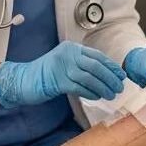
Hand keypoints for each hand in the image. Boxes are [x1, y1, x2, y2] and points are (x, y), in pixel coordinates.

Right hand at [0, 41, 125, 107]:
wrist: (24, 79)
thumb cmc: (47, 74)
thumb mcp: (65, 63)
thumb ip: (82, 64)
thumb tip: (107, 74)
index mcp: (71, 48)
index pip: (97, 55)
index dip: (111, 66)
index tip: (121, 75)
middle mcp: (68, 54)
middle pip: (96, 66)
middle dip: (111, 78)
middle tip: (120, 87)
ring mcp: (62, 67)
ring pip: (90, 78)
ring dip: (104, 87)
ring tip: (111, 94)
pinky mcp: (58, 81)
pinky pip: (80, 88)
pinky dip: (91, 93)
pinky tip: (97, 97)